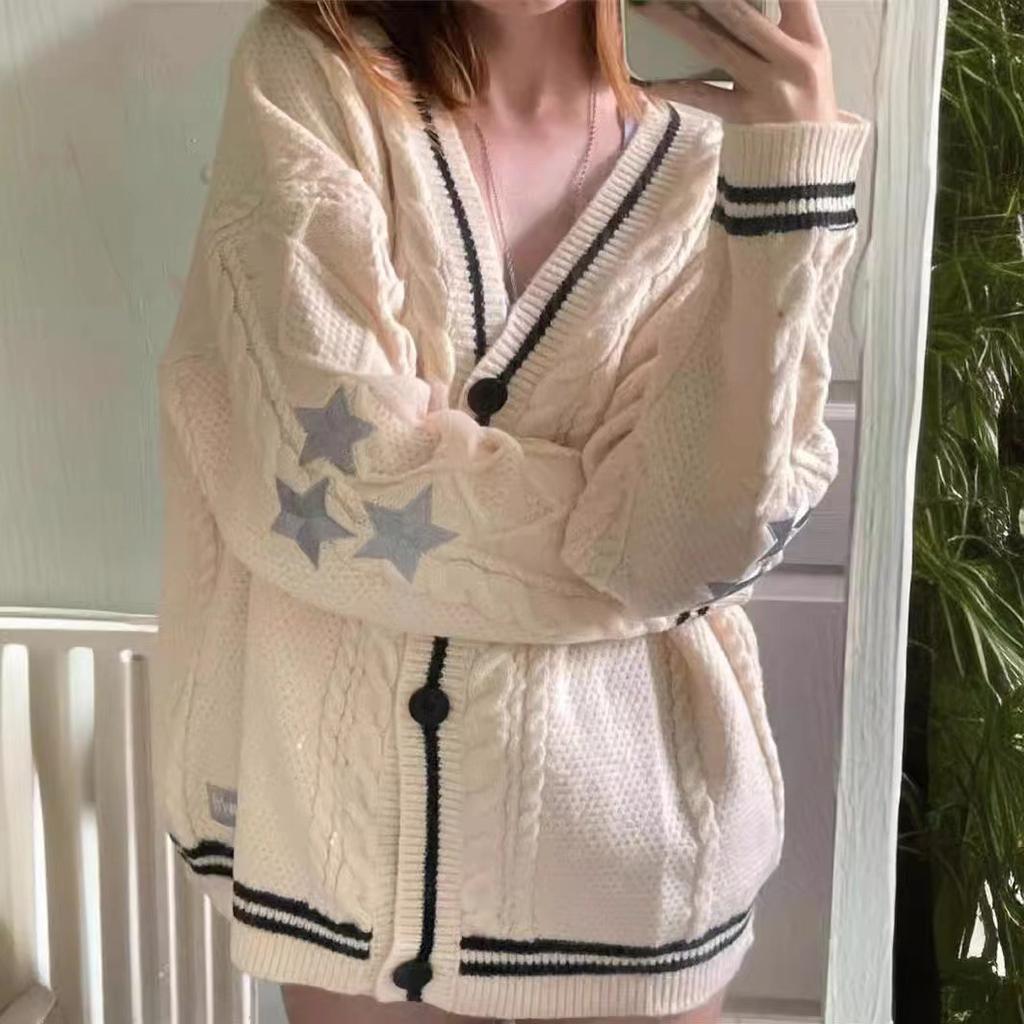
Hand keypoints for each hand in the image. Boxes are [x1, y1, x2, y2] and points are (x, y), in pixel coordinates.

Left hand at [640, 0, 839, 124]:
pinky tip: (647, 80)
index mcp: (811, 42)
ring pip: (717, 47)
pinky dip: (674, 87)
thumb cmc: (805, 112)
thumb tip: (735, 14)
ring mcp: (765, 89)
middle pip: (743, 15)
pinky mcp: (741, 117)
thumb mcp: (809, 66)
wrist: (808, 170)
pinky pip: (702, 96)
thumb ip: (781, 34)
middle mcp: (790, 61)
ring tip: (652, 10)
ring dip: (680, 26)